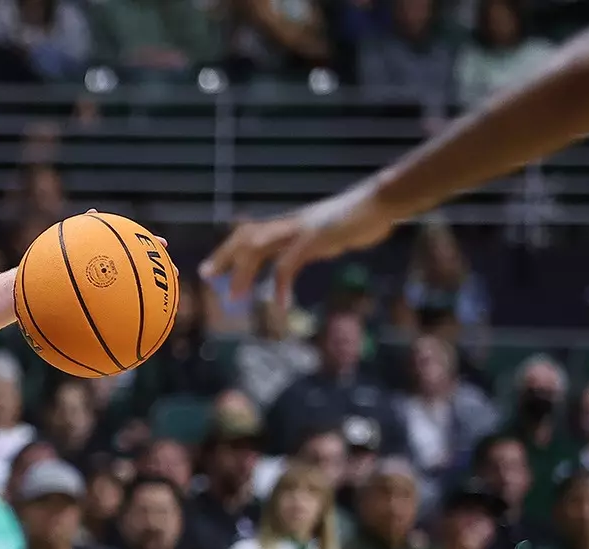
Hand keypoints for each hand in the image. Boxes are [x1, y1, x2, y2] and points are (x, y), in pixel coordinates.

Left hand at [199, 182, 397, 308]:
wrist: (382, 203)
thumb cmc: (357, 220)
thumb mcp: (324, 237)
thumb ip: (307, 249)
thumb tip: (296, 262)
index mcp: (289, 225)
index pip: (249, 233)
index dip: (227, 250)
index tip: (209, 269)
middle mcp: (290, 224)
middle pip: (247, 236)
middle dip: (224, 257)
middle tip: (206, 277)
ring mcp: (302, 229)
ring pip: (260, 246)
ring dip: (244, 273)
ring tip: (235, 298)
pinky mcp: (316, 237)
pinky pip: (290, 263)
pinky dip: (281, 285)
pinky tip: (280, 305)